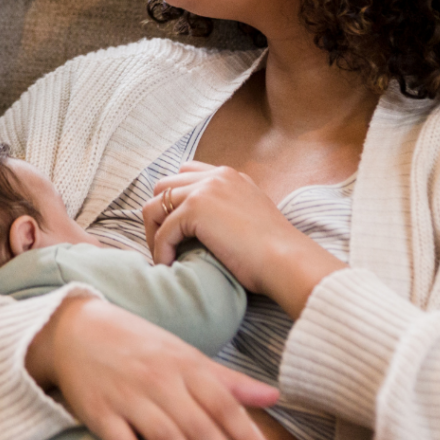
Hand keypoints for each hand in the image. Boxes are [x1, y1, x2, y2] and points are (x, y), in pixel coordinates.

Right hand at [26, 296, 278, 439]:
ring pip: (167, 437)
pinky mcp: (100, 413)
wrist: (78, 328)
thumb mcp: (183, 354)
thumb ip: (228, 379)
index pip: (222, 401)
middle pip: (199, 425)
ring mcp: (129, 397)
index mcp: (184, 364)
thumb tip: (274, 396)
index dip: (246, 433)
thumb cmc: (139, 344)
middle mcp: (160, 380)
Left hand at [144, 163, 344, 317]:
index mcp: (229, 176)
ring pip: (155, 205)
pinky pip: (163, 230)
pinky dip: (161, 250)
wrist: (286, 259)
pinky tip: (170, 265)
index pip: (185, 174)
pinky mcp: (196, 208)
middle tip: (165, 245)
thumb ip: (226, 210)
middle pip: (164, 186)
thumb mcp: (249, 217)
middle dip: (158, 215)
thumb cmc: (272, 251)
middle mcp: (216, 176)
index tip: (176, 230)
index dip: (174, 202)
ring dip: (154, 233)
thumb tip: (200, 227)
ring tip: (164, 257)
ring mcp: (205, 189)